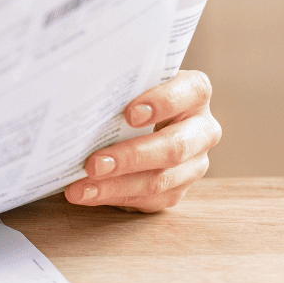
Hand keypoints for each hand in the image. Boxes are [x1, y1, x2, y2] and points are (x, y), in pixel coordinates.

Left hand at [65, 70, 219, 212]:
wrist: (134, 120)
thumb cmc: (128, 94)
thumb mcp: (128, 83)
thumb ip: (119, 83)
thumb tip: (81, 88)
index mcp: (194, 93)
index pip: (191, 91)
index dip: (163, 102)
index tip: (130, 114)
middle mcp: (202, 130)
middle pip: (174, 146)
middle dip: (131, 157)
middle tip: (93, 164)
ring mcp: (194, 163)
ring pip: (161, 179)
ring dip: (117, 185)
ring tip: (82, 186)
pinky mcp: (177, 189)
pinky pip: (149, 199)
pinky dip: (114, 196)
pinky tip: (88, 194)